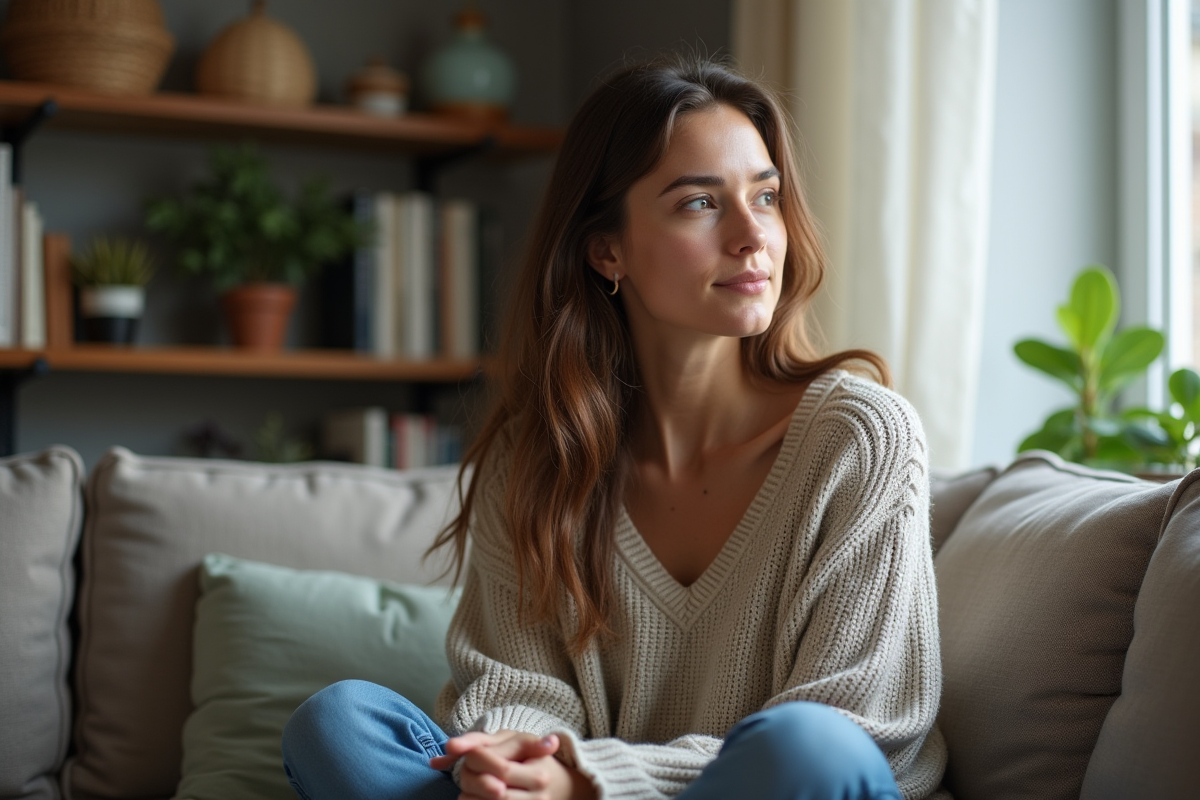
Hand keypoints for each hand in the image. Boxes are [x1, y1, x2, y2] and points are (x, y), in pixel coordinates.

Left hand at [429, 730, 595, 799]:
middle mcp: (538, 798)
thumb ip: (483, 740)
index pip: (501, 768)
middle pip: (493, 791)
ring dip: (468, 797)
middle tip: (465, 772)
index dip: (478, 760)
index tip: (468, 754)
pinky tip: (474, 797)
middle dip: (471, 780)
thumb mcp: (517, 741)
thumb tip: (448, 746)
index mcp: (539, 774)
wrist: (562, 789)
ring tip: (468, 787)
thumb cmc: (533, 758)